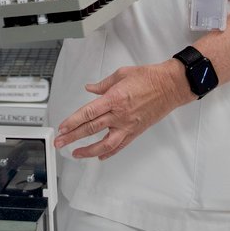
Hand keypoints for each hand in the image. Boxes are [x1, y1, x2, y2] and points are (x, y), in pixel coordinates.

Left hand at [55, 61, 190, 159]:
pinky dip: (108, 152)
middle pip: (91, 129)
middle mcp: (119, 115)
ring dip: (88, 151)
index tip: (62, 128)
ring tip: (76, 153)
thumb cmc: (149, 78)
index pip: (87, 113)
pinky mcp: (135, 131)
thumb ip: (103, 84)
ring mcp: (127, 126)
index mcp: (114, 99)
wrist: (170, 86)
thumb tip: (90, 89)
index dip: (72, 122)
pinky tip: (99, 156)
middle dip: (72, 137)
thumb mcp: (122, 74)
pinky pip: (119, 145)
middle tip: (60, 142)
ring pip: (104, 144)